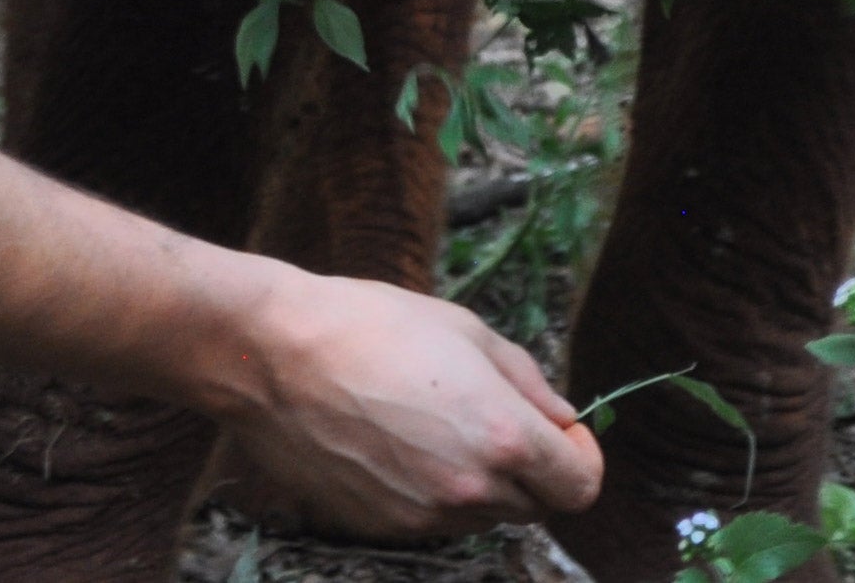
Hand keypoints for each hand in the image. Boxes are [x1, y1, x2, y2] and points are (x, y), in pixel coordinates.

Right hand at [210, 271, 602, 537]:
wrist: (273, 354)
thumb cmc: (369, 326)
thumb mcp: (466, 330)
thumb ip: (527, 381)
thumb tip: (562, 417)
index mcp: (504, 438)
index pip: (580, 487)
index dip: (581, 459)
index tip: (562, 435)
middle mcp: (470, 490)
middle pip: (535, 507)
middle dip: (530, 470)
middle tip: (490, 419)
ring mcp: (423, 516)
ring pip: (482, 516)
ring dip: (478, 482)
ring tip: (431, 426)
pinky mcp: (381, 527)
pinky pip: (431, 521)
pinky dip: (430, 492)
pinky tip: (395, 444)